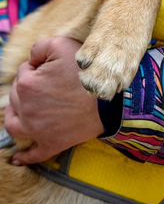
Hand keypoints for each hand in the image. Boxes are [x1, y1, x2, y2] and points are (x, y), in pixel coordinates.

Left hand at [4, 37, 103, 164]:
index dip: (38, 67)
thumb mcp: (62, 45)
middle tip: (51, 83)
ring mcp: (36, 130)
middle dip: (29, 87)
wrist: (108, 100)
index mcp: (27, 84)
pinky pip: (31, 155)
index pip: (24, 71)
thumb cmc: (86, 72)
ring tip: (23, 111)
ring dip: (15, 115)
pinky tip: (16, 158)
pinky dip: (22, 157)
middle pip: (18, 95)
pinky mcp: (49, 144)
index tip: (55, 68)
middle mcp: (25, 109)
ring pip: (14, 123)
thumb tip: (32, 58)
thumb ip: (40, 46)